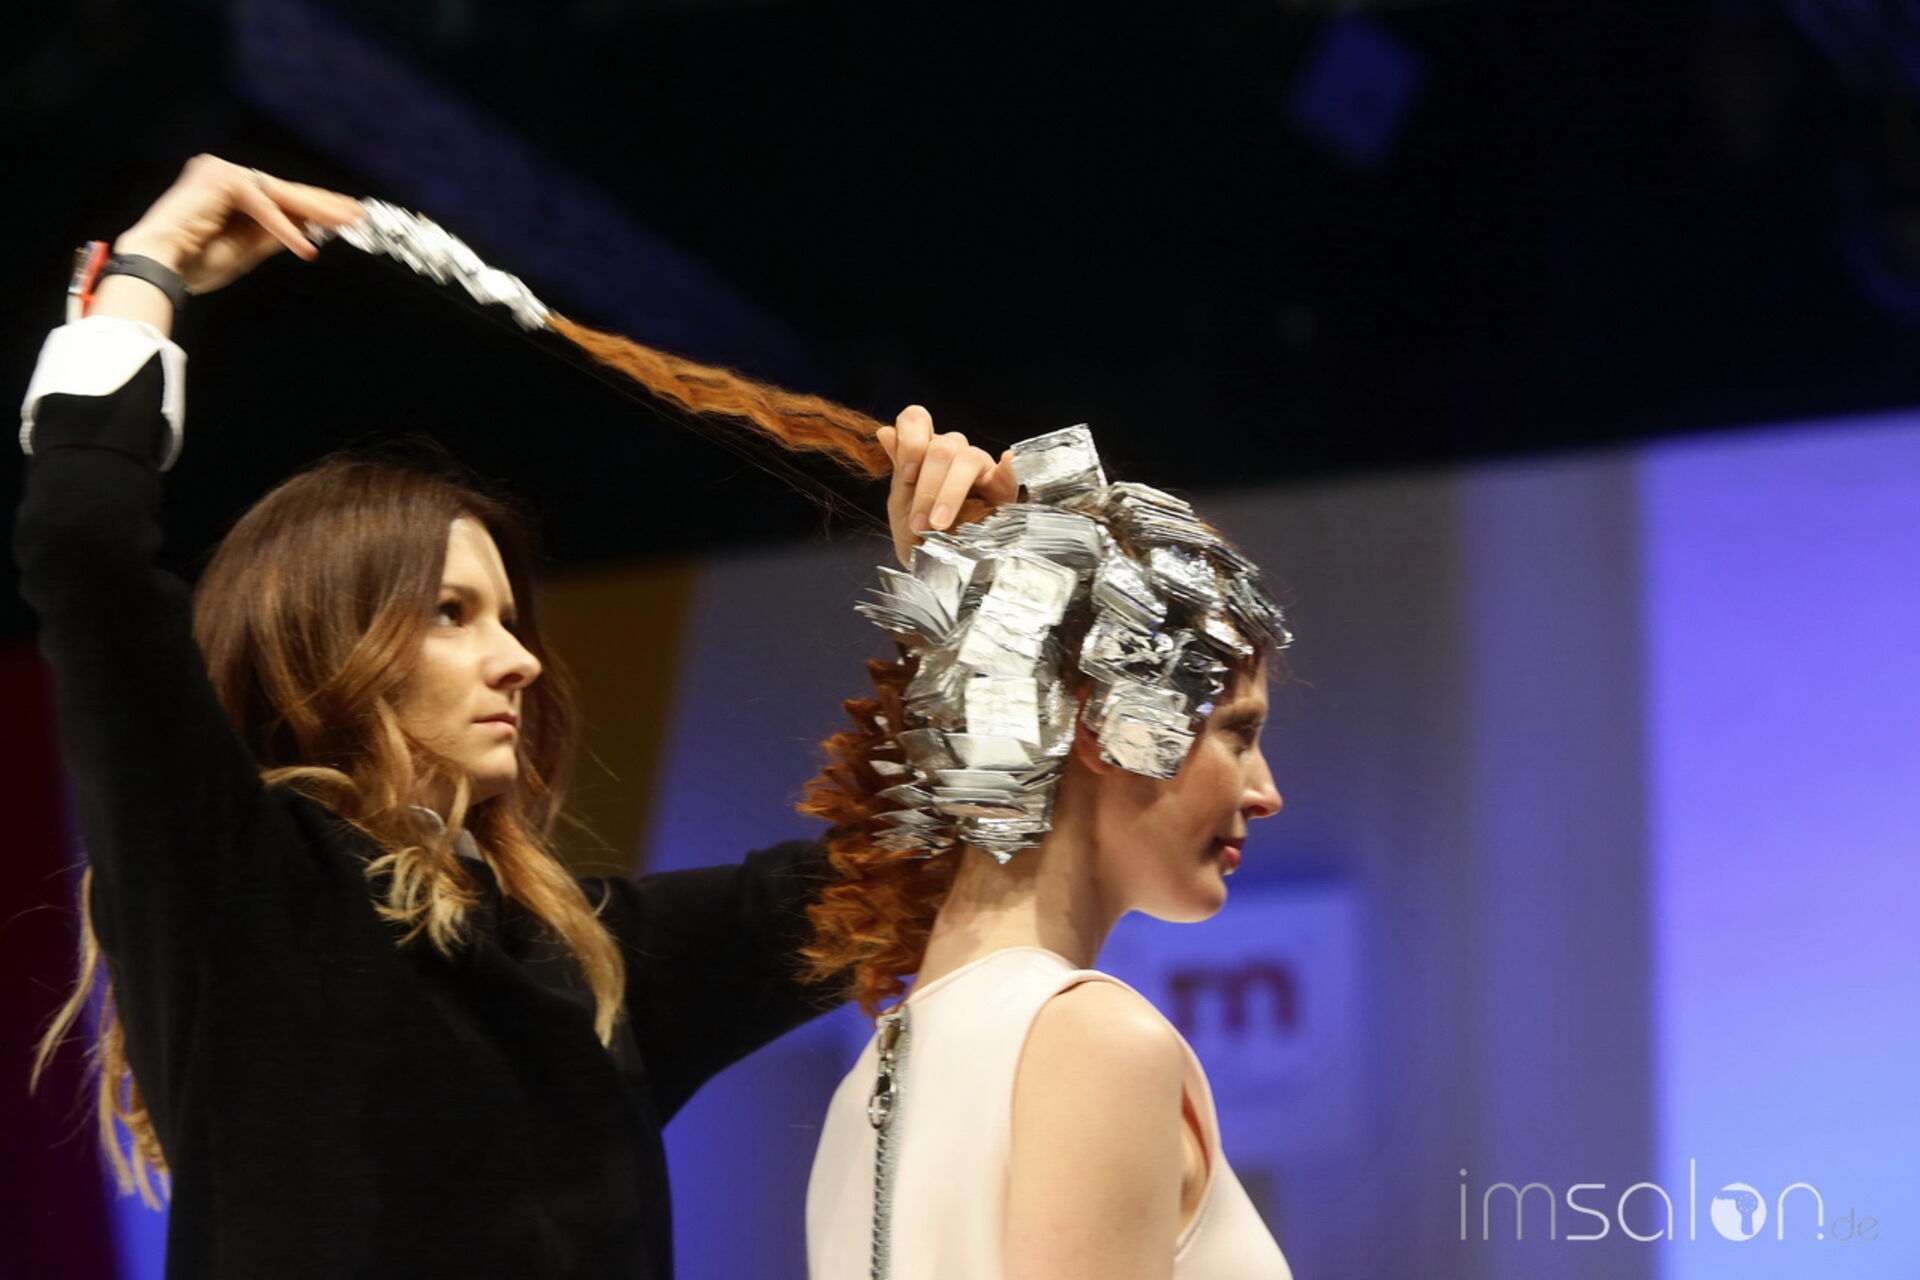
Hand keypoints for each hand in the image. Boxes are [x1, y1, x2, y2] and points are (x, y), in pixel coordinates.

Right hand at [111, 154, 361, 295]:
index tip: (346, 214)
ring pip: (279, 196)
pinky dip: (284, 229)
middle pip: (284, 192)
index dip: (314, 206)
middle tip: (358, 213)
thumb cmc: (196, 263)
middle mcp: (222, 173)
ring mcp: (219, 171)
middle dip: (323, 205)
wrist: (160, 268)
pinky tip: (305, 248)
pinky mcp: (219, 179)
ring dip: (315, 212)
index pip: (279, 196)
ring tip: (347, 224)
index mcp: (227, 189)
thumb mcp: (249, 248)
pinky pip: (262, 207)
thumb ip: (279, 233)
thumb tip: (313, 227)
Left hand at [878, 405, 1019, 566]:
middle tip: (919, 523)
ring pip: (966, 458)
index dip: (911, 442)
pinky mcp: (1003, 486)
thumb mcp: (901, 506)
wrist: (940, 570)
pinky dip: (1009, 465)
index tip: (907, 476)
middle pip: (941, 447)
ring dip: (949, 493)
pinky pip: (1009, 470)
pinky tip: (1007, 462)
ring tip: (940, 524)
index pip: (916, 420)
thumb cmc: (921, 536)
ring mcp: (979, 466)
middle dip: (926, 487)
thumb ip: (899, 470)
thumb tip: (885, 432)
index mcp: (924, 451)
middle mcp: (952, 452)